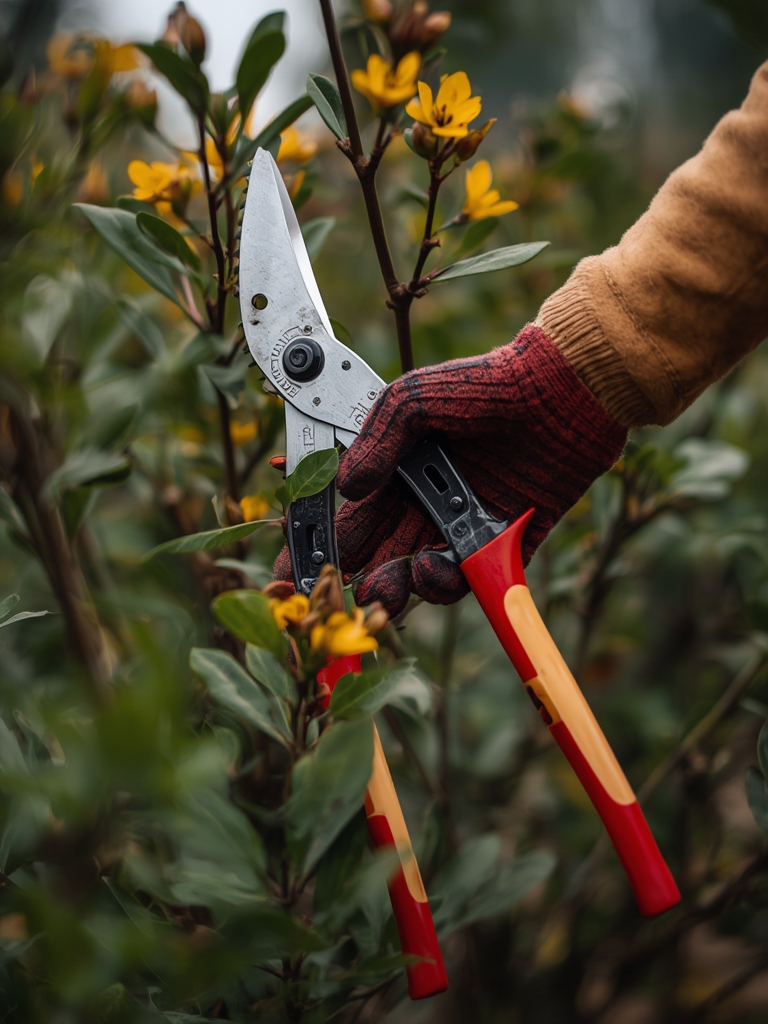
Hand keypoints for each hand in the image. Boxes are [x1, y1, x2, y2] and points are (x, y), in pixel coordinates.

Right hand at [332, 325, 626, 615]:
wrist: (563, 391)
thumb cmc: (486, 384)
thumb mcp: (414, 399)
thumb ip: (377, 439)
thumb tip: (346, 486)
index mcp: (399, 472)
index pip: (353, 519)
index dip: (328, 548)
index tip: (307, 576)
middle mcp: (430, 502)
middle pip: (384, 556)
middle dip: (363, 582)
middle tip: (354, 595)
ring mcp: (468, 524)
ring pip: (424, 573)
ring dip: (403, 586)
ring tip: (395, 582)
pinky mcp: (509, 541)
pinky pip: (476, 576)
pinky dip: (453, 581)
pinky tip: (440, 564)